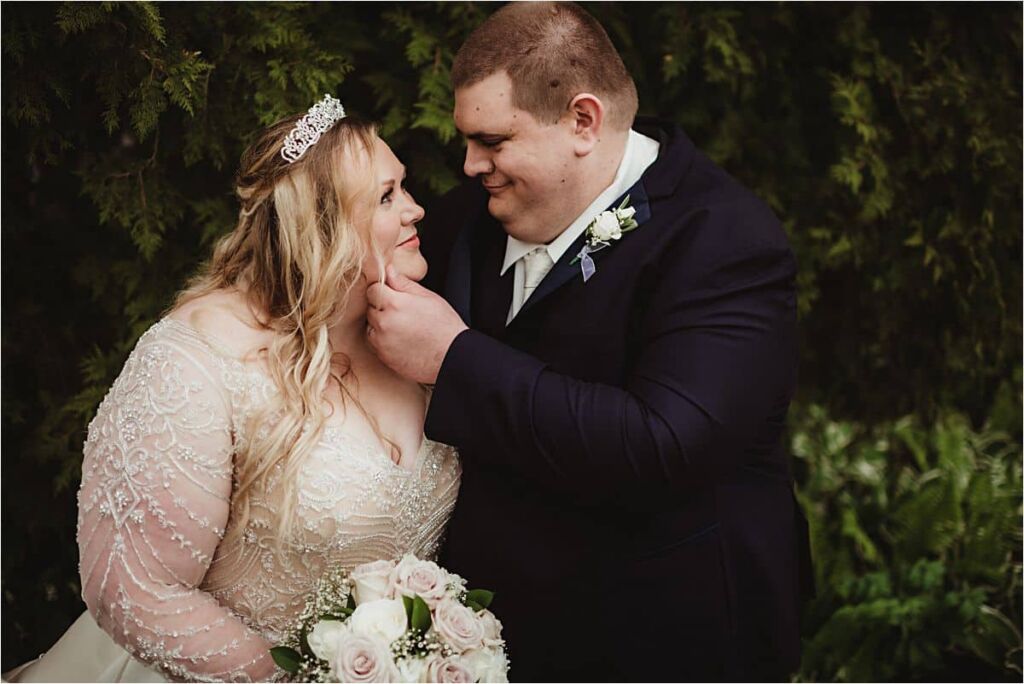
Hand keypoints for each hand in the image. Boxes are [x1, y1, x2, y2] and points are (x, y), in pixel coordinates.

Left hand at [366, 265, 467, 383]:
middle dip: (382, 307)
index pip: (372, 290)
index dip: (383, 290)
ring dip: (381, 324)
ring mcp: (382, 342)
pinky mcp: (383, 357)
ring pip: (371, 326)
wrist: (452, 357)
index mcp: (395, 304)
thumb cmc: (444, 326)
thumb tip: (389, 271)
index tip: (393, 295)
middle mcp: (384, 323)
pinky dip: (383, 340)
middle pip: (370, 308)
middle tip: (402, 312)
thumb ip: (404, 283)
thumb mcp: (428, 297)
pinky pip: (375, 344)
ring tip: (403, 327)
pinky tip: (401, 339)